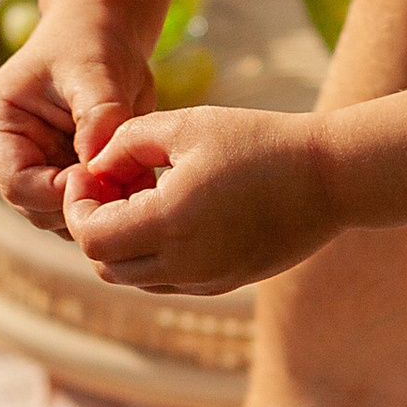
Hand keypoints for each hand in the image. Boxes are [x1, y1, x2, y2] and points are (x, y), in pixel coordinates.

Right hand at [0, 0, 152, 230]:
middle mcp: (11, 154)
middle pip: (36, 208)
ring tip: (135, 180)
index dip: (57, 191)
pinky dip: (112, 202)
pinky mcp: (68, 175)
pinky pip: (87, 205)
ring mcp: (40, 168)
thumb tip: (98, 166)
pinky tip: (138, 180)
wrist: (105, 33)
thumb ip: (98, 115)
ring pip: (62, 216)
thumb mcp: (95, 70)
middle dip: (80, 204)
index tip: (100, 175)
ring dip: (98, 208)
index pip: (16, 182)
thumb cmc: (91, 42)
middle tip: (126, 187)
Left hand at [63, 103, 339, 295]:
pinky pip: (167, 279)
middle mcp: (185, 263)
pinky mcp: (225, 282)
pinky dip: (153, 253)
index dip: (76, 205)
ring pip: (134, 277)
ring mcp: (206, 279)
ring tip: (142, 195)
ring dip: (123, 242)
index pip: (90, 237)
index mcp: (170, 223)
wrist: (330, 177)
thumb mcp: (187, 124)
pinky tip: (173, 211)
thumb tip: (95, 167)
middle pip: (105, 264)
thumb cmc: (259, 140)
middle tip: (110, 184)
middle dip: (95, 225)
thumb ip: (127, 143)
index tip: (87, 173)